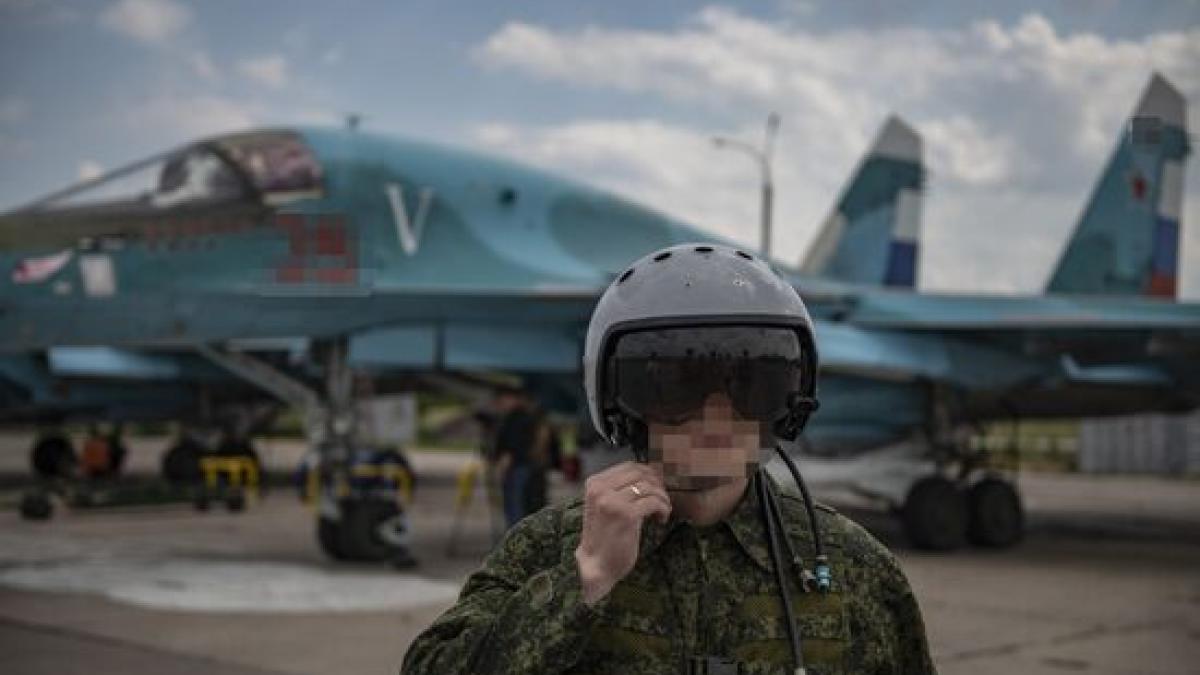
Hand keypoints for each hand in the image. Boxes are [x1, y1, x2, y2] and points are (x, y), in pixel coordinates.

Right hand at [574, 462, 670, 605]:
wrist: (596, 565)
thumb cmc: (603, 537)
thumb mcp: (605, 505)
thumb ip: (620, 489)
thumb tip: (650, 475)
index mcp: (594, 484)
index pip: (629, 466)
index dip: (648, 474)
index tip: (657, 486)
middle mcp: (601, 489)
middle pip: (641, 474)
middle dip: (657, 485)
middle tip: (662, 499)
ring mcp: (613, 501)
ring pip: (649, 487)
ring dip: (662, 498)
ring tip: (663, 511)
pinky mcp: (626, 515)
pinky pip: (654, 502)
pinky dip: (663, 509)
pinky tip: (661, 519)